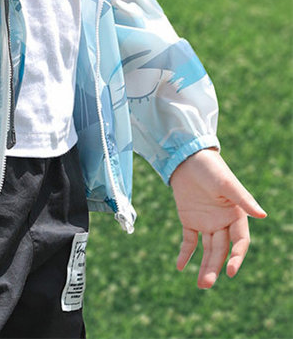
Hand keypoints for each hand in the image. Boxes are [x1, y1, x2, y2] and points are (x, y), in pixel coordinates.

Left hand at [169, 148, 265, 287]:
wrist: (186, 157)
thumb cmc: (210, 168)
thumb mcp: (226, 183)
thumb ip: (243, 199)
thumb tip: (263, 216)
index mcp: (236, 215)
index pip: (240, 242)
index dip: (237, 257)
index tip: (230, 270)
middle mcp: (223, 222)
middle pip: (221, 250)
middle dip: (215, 267)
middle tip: (206, 284)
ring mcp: (206, 222)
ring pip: (207, 250)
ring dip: (204, 266)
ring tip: (201, 285)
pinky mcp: (190, 220)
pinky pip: (189, 241)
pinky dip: (185, 254)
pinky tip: (180, 266)